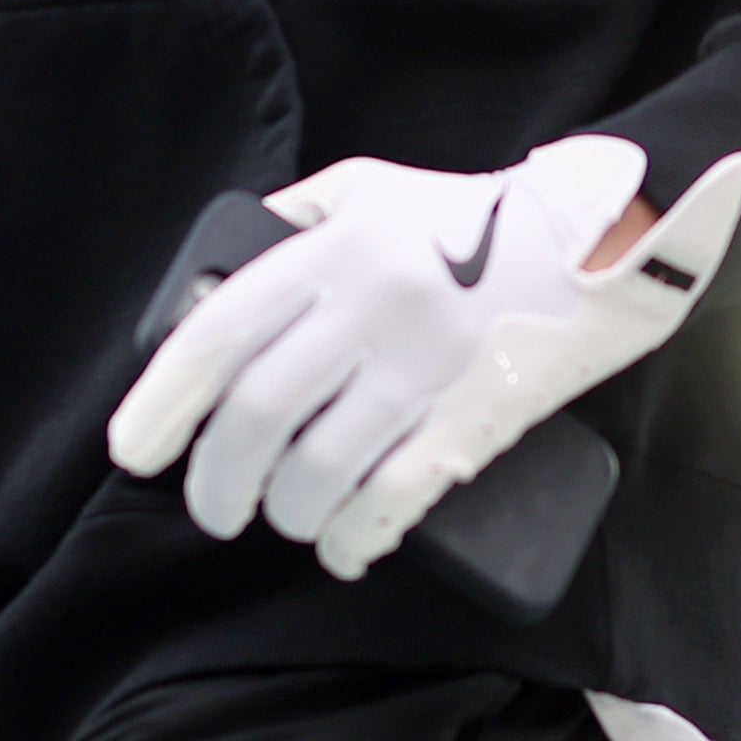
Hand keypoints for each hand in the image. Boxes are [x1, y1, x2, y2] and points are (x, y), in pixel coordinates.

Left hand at [108, 139, 740, 577]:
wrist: (604, 235)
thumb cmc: (471, 216)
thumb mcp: (368, 189)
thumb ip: (294, 219)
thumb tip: (216, 271)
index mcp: (333, 250)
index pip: (217, 336)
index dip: (163, 404)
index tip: (135, 454)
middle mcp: (371, 304)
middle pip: (259, 416)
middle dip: (219, 481)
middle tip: (214, 508)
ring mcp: (426, 363)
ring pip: (320, 468)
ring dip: (286, 514)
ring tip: (282, 520)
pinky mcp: (478, 414)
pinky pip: (396, 498)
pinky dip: (355, 538)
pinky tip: (341, 551)